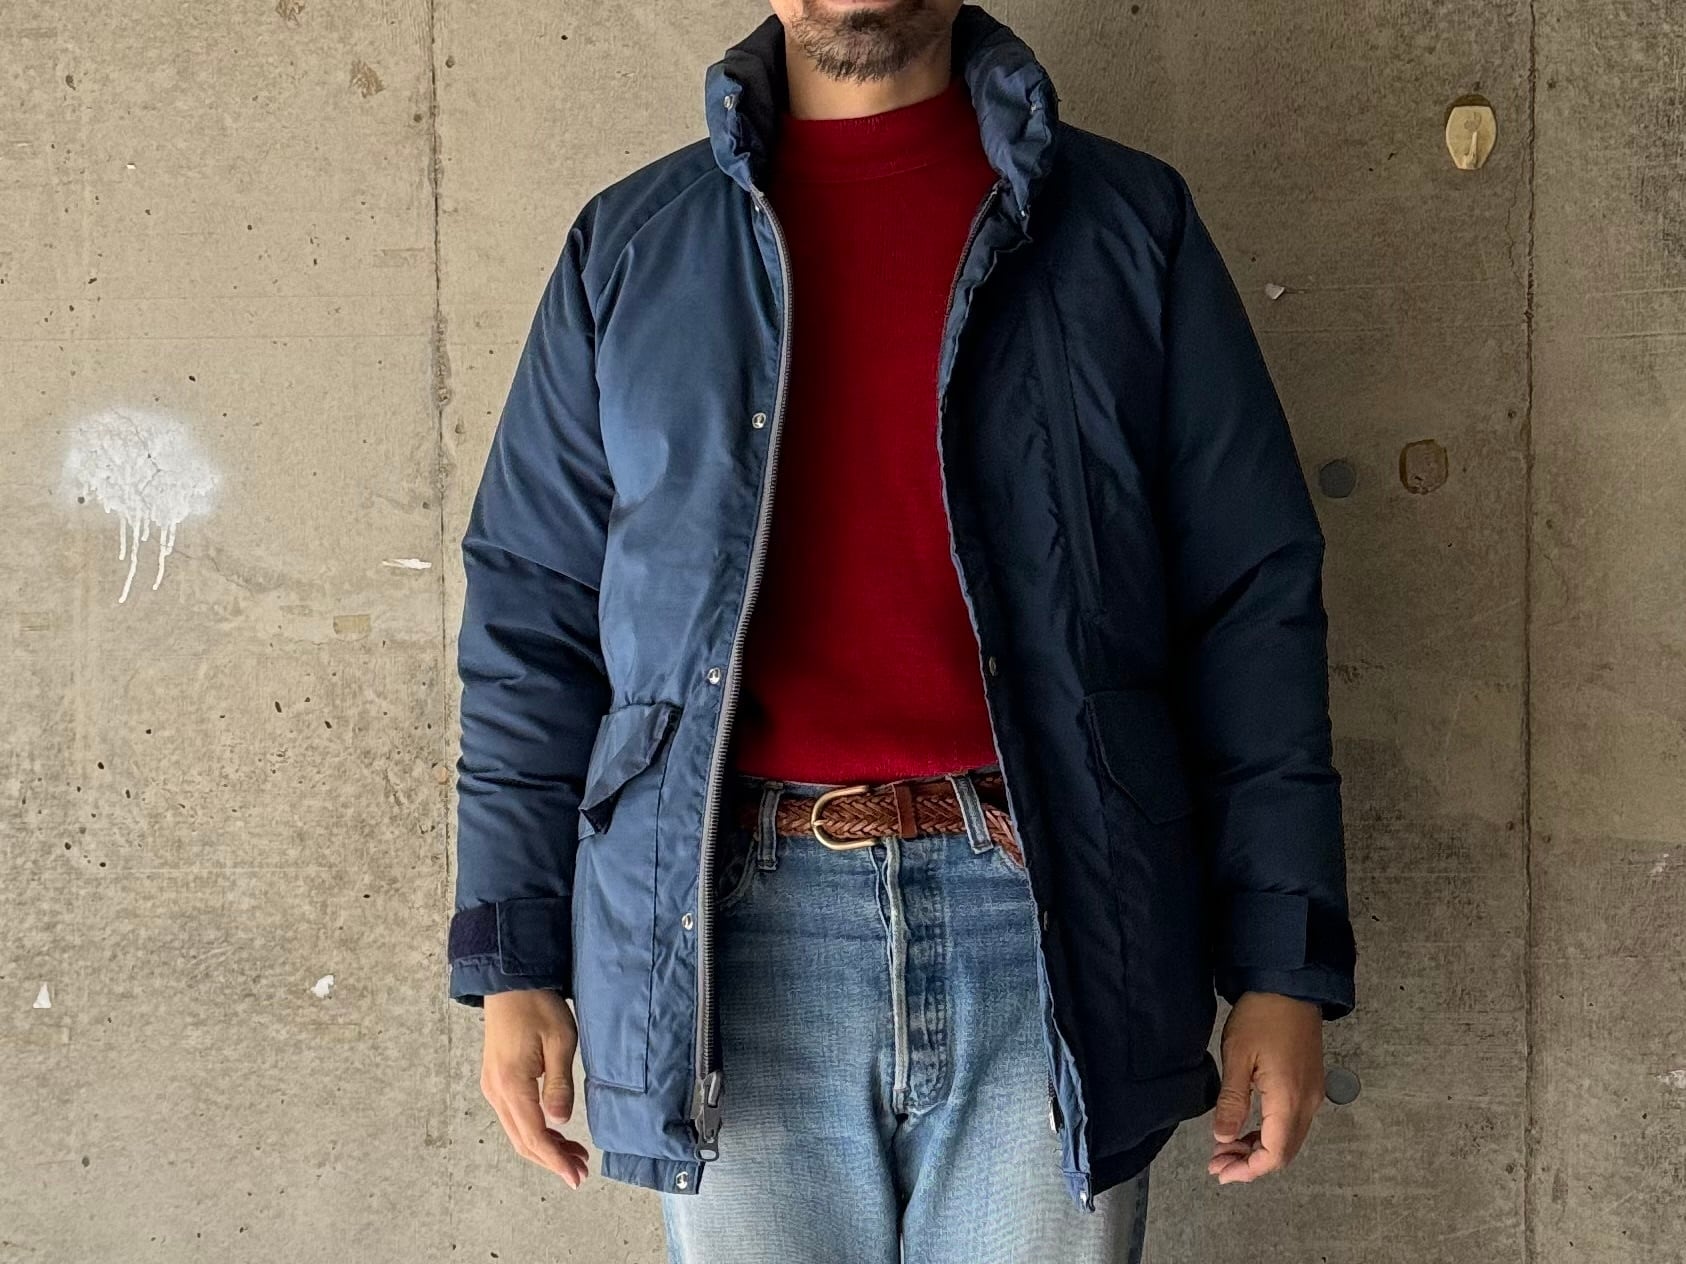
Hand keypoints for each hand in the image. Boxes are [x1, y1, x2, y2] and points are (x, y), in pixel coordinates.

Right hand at [481, 989, 589, 1186]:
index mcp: (511, 1084)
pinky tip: (554, 1131)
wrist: (509, 981)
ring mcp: (492, 1087)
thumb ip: (559, 1084)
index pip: (534, 1135)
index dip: (555, 1160)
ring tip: (574, 1155)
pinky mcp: (495, 1080)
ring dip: (544, 1148)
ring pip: (517, 1132)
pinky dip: (534, 1131)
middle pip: (522, 1141)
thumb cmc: (537, 1006)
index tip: (576, 1177)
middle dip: (551, 1160)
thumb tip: (560, 1123)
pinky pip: (513, 1117)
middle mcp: (496, 1091)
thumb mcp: (560, 1041)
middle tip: (580, 1171)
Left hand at [1208, 991, 1324, 1184]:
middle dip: (1250, 1164)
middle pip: (1284, 1152)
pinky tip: (1246, 1128)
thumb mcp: (1237, 1057)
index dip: (1248, 1170)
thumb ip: (1232, 1102)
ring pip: (1289, 1139)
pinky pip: (1292, 1122)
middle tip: (1217, 1164)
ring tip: (1225, 1148)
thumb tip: (1223, 1138)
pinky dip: (1269, 1133)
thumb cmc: (1261, 1016)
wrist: (1289, 985)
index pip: (1275, 1154)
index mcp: (1289, 1100)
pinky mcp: (1310, 1084)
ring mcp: (1312, 1094)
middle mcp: (1307, 1103)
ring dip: (1259, 1149)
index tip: (1220, 1171)